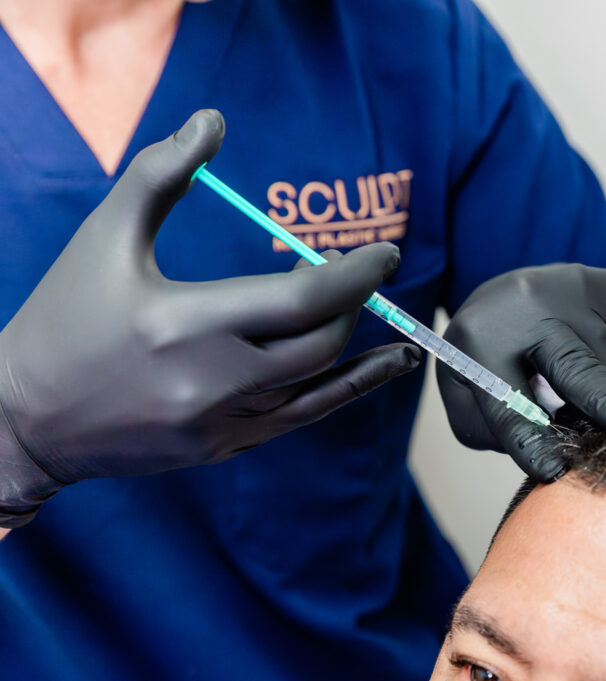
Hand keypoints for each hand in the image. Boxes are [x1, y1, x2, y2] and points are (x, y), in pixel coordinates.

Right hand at [0, 110, 419, 527]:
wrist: (23, 419)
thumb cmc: (66, 318)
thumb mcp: (105, 237)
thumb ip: (162, 174)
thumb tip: (213, 122)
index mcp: (183, 324)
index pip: (301, 302)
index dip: (356, 276)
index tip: (385, 254)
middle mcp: (210, 382)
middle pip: (319, 344)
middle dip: (351, 305)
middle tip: (355, 274)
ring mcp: (220, 424)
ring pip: (317, 386)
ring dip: (354, 347)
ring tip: (385, 322)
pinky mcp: (224, 448)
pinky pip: (302, 417)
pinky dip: (345, 389)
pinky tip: (381, 368)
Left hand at [437, 264, 605, 480]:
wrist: (511, 298)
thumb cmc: (489, 358)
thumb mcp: (466, 395)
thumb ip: (495, 432)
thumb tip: (554, 449)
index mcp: (480, 338)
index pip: (507, 401)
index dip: (530, 439)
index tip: (554, 468)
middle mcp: (529, 304)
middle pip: (575, 366)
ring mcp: (579, 288)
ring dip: (605, 399)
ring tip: (573, 385)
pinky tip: (593, 357)